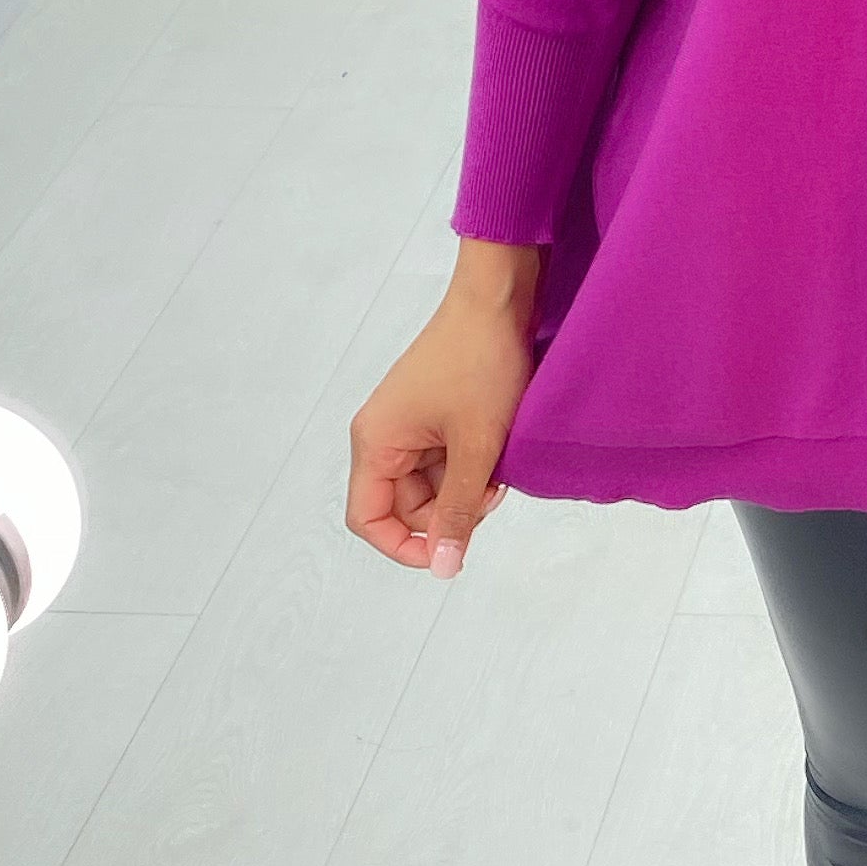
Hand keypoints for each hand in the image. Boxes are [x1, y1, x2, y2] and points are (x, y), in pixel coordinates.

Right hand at [345, 241, 540, 574]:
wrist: (499, 300)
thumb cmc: (481, 361)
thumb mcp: (476, 446)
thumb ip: (457, 510)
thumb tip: (442, 566)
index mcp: (375, 442)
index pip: (368, 518)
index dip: (404, 546)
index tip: (449, 552)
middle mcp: (383, 436)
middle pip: (404, 506)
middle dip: (448, 512)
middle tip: (491, 492)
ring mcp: (408, 425)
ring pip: (430, 486)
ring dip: (465, 489)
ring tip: (497, 464)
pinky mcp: (432, 416)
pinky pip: (444, 461)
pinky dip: (471, 466)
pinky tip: (496, 449)